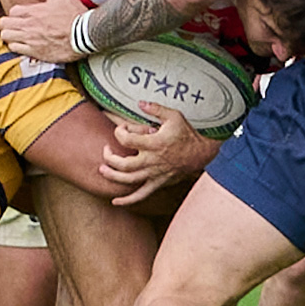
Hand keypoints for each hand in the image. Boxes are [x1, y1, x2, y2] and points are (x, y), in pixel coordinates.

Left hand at [0, 0, 87, 61]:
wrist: (84, 34)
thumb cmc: (76, 15)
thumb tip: (47, 2)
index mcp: (34, 11)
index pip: (12, 11)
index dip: (15, 14)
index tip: (20, 17)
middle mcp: (29, 25)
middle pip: (4, 24)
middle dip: (7, 24)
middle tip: (12, 27)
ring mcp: (30, 39)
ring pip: (6, 37)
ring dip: (9, 36)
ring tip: (15, 37)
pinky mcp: (35, 52)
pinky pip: (16, 50)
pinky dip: (16, 48)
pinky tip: (22, 47)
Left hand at [102, 101, 220, 206]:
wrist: (202, 153)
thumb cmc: (187, 133)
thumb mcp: (174, 116)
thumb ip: (156, 109)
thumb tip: (140, 103)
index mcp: (154, 143)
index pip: (127, 139)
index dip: (119, 132)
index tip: (121, 128)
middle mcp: (152, 160)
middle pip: (123, 164)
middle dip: (109, 157)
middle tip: (106, 149)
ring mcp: (154, 174)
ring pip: (128, 180)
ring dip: (112, 176)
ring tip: (102, 169)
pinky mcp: (158, 183)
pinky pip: (141, 195)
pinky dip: (127, 200)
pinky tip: (116, 202)